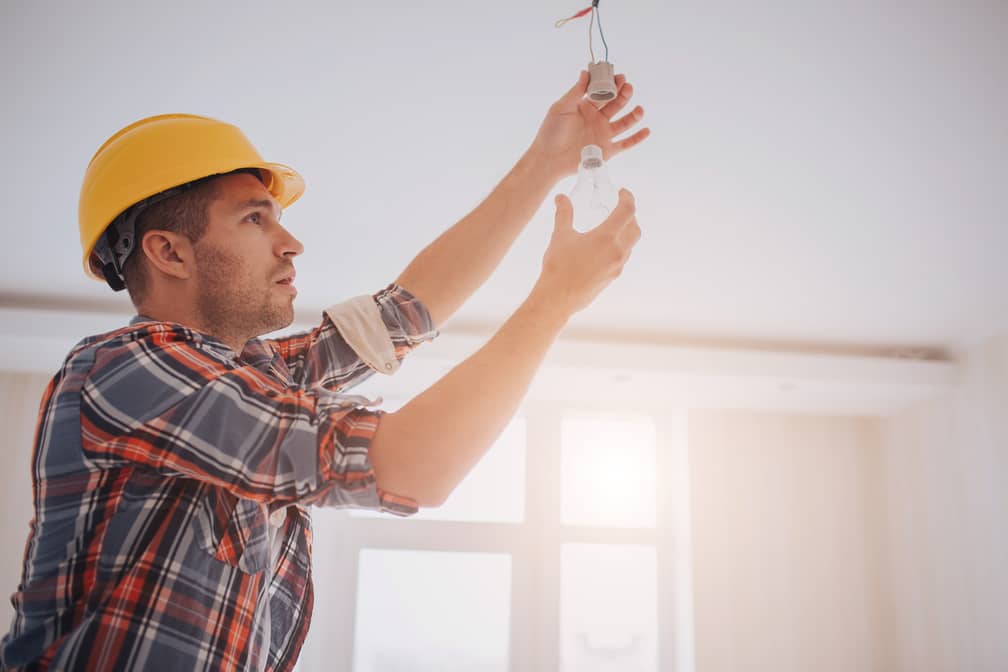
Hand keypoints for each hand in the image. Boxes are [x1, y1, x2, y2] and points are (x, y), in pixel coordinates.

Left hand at [531, 71, 650, 181]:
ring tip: (639, 110)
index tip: (619, 76)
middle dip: (623, 95)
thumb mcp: (561, 108)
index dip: (612, 84)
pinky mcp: (607, 151)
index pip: (603, 92)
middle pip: (616, 104)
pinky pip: (625, 143)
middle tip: (628, 87)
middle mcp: (597, 119)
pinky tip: (646, 130)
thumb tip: (585, 72)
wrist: (549, 159)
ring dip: (633, 115)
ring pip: (624, 122)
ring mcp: (603, 134)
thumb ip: (575, 92)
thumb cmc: (551, 133)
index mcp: (586, 107)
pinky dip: (637, 138)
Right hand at [532, 188, 640, 317]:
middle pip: (635, 228)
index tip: (622, 192)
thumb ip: (563, 214)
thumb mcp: (560, 236)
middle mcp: (617, 251)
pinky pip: (623, 257)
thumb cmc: (558, 266)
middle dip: (630, 216)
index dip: (627, 198)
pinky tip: (604, 247)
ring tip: (612, 228)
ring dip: (626, 232)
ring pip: (630, 244)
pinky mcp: (613, 277)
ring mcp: (617, 266)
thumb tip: (561, 197)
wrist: (559, 298)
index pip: (627, 211)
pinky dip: (619, 247)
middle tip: (619, 209)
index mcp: (606, 237)